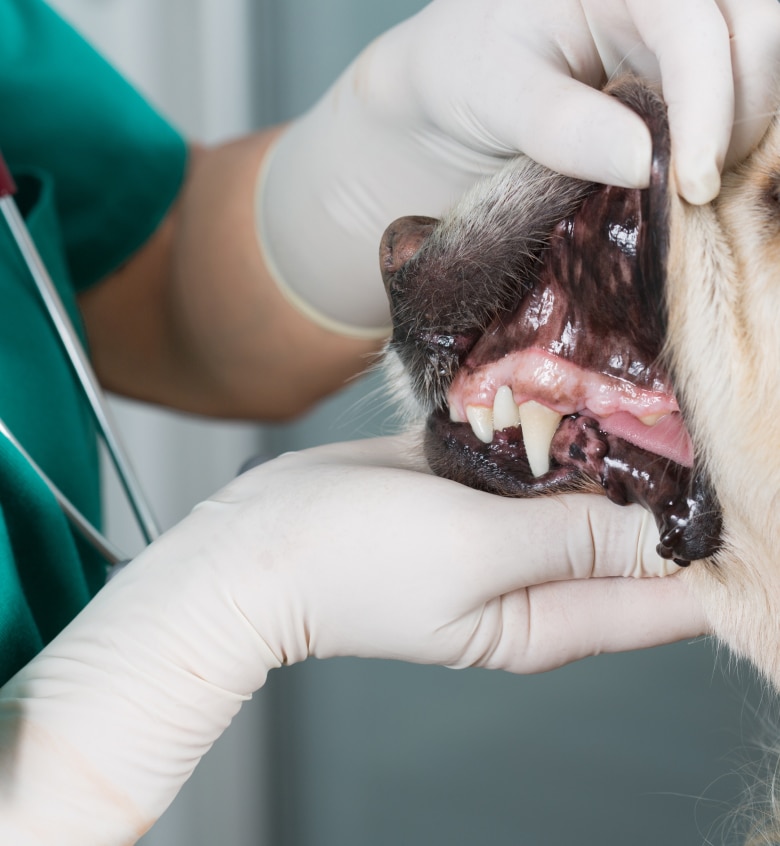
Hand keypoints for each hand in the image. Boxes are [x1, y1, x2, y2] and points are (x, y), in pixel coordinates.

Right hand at [0, 435, 704, 842]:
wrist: (259, 540)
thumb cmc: (354, 563)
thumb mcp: (475, 554)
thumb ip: (573, 537)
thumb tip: (666, 533)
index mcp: (548, 619)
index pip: (664, 598)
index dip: (714, 549)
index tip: (750, 488)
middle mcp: (535, 577)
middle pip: (626, 533)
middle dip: (663, 481)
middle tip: (700, 409)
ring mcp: (500, 527)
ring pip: (577, 485)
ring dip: (604, 443)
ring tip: (646, 384)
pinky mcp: (468, 484)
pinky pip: (526, 454)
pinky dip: (546, 424)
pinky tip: (569, 381)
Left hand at [257, 0, 779, 330]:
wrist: (449, 101)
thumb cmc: (462, 78)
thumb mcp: (493, 95)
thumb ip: (560, 123)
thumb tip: (645, 162)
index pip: (692, 22)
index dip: (708, 100)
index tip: (693, 184)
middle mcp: (658, 1)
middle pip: (754, 29)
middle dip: (745, 110)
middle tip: (696, 191)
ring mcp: (673, 38)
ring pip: (758, 63)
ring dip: (748, 127)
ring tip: (694, 188)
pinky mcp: (679, 81)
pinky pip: (736, 101)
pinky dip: (731, 143)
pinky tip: (694, 180)